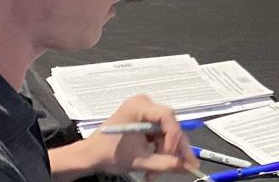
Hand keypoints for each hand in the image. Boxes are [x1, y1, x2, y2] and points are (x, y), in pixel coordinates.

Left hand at [64, 95, 198, 180]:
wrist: (90, 156)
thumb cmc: (108, 154)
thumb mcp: (138, 160)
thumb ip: (164, 163)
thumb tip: (188, 167)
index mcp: (139, 106)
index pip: (167, 116)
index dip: (174, 137)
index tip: (175, 157)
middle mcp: (145, 105)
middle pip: (170, 126)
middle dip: (173, 150)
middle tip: (185, 167)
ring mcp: (145, 112)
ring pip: (167, 133)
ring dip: (166, 154)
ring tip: (158, 173)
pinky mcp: (145, 121)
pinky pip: (160, 135)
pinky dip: (159, 151)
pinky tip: (157, 165)